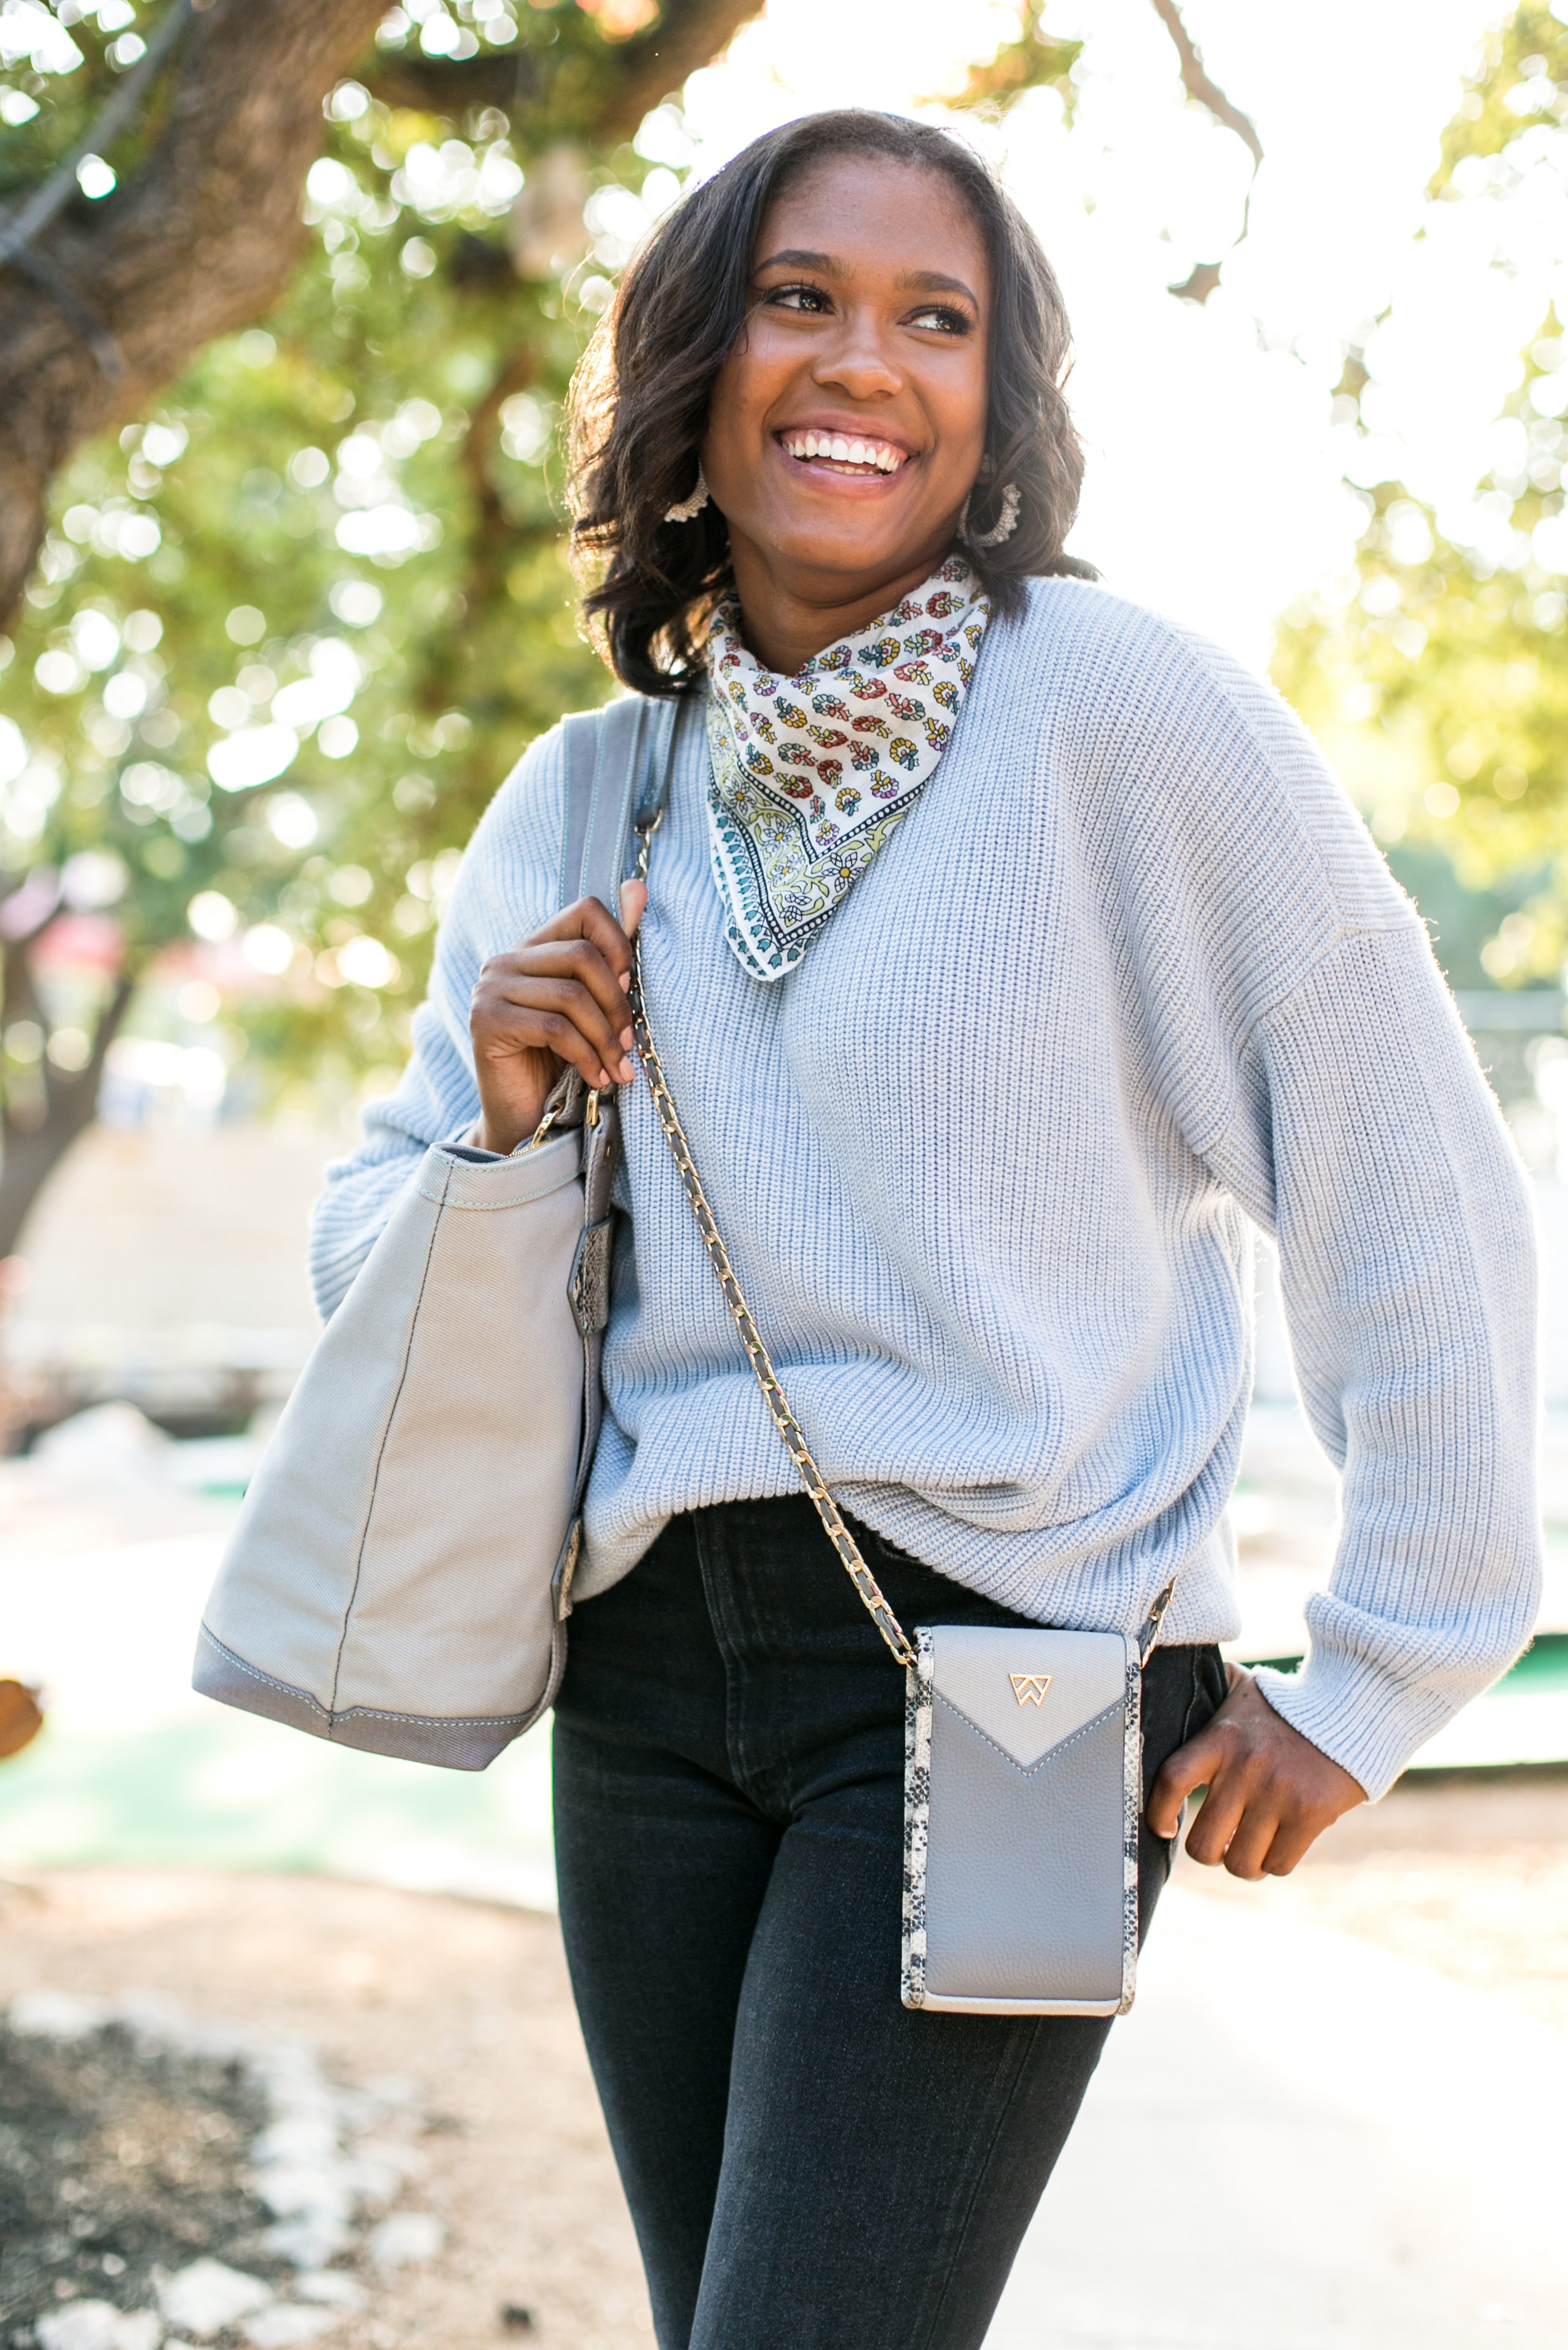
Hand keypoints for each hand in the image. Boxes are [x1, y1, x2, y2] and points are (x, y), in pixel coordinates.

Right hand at [469, 880, 647, 1155]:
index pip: (586, 911)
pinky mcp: (485, 1022)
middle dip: (617, 1004)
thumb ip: (613, 954)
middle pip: (582, 955)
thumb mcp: (594, 1007)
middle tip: (632, 1044)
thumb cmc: (562, 1063)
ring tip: (619, 1070)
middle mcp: (506, 960)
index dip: (619, 944)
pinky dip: (586, 1056)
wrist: (523, 1121)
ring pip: (571, 995)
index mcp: (533, 947)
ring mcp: (489, 989)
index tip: (629, 987)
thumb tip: (638, 886)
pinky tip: (597, 1079)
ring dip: (605, 1039)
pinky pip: (554, 1028)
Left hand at [1147, 1663, 1364, 1879]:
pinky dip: (1275, 1864)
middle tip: (1221, 1845)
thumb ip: (1208, 1694)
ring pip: (1241, 1863)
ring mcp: (1278, 1793)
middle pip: (1204, 1843)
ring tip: (1251, 1850)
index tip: (1166, 1828)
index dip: (1159, 1813)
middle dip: (1210, 1853)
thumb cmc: (1287, 1705)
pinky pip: (1279, 1864)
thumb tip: (1173, 1678)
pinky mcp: (1311, 1813)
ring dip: (1244, 1864)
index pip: (1172, 1780)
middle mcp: (1245, 1768)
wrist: (1350, 1708)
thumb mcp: (1242, 1691)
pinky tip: (1278, 1847)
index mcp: (1220, 1738)